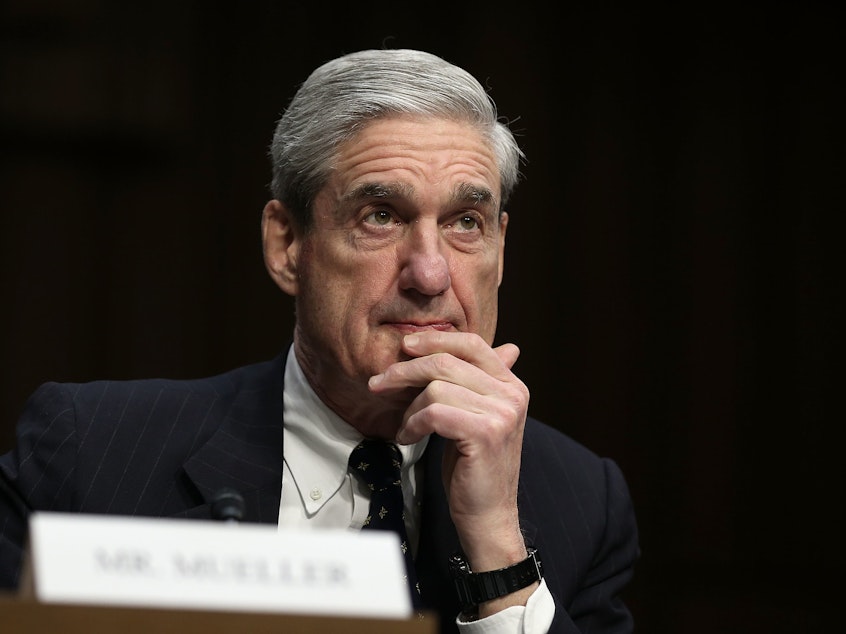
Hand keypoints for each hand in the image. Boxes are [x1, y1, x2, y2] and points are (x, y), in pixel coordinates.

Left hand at [368, 331, 530, 577]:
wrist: (488, 515)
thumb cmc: (474, 466)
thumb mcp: (477, 416)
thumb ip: (477, 382)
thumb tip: (497, 345)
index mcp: (511, 385)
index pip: (471, 344)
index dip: (435, 340)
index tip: (404, 347)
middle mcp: (512, 395)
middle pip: (447, 362)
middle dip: (405, 370)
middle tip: (378, 384)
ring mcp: (502, 414)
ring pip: (436, 388)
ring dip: (409, 408)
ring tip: (406, 428)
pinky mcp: (485, 433)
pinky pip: (433, 412)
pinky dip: (413, 424)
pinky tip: (409, 438)